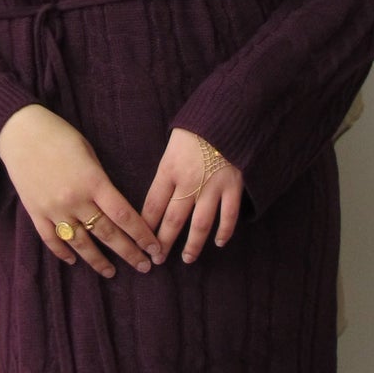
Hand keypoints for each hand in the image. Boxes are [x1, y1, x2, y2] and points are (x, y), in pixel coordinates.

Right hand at [0, 104, 164, 277]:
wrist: (18, 131)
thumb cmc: (58, 135)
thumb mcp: (88, 152)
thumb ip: (101, 181)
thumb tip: (114, 206)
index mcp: (93, 182)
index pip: (124, 215)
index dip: (142, 235)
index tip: (154, 248)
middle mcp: (75, 200)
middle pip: (107, 233)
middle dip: (128, 252)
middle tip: (144, 266)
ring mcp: (53, 209)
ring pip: (80, 243)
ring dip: (98, 261)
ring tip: (112, 273)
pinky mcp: (35, 212)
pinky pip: (51, 239)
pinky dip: (63, 253)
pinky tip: (74, 260)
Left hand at [142, 128, 243, 264]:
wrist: (229, 113)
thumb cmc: (197, 127)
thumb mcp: (172, 145)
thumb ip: (167, 170)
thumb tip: (159, 196)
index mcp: (169, 169)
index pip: (152, 205)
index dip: (145, 227)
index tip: (139, 242)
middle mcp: (189, 182)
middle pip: (172, 220)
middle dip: (163, 243)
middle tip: (157, 259)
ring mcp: (213, 186)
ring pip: (200, 224)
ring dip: (192, 245)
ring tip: (187, 259)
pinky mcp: (233, 186)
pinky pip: (228, 215)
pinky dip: (225, 231)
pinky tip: (219, 242)